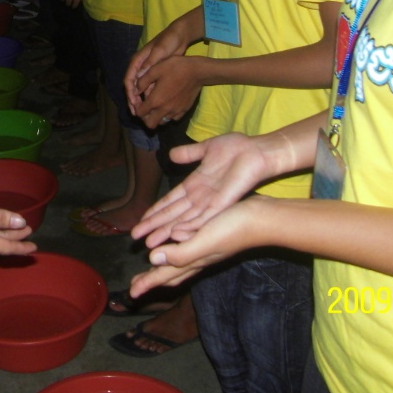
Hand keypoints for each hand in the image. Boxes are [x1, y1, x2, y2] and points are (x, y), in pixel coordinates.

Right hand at [125, 24, 193, 109]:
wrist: (179, 36)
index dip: (130, 92)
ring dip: (141, 101)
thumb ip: (150, 64)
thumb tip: (139, 78)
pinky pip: (149, 88)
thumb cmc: (168, 41)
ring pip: (140, 89)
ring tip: (143, 114)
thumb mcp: (159, 52)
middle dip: (133, 100)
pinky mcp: (155, 74)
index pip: (129, 79)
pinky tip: (153, 106)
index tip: (134, 103)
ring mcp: (147, 71)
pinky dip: (149, 97)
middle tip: (136, 113)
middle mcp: (140, 67)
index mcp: (137, 61)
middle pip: (132, 87)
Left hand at [129, 198, 260, 298]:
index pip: (165, 275)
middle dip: (153, 279)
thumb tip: (153, 259)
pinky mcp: (212, 236)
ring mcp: (207, 248)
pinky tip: (177, 241)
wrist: (262, 219)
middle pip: (171, 272)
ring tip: (152, 267)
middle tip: (136, 286)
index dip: (148, 283)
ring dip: (163, 265)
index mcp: (194, 260)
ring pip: (179, 261)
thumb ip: (181, 253)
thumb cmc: (234, 229)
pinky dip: (176, 248)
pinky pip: (188, 247)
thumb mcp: (204, 241)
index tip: (131, 294)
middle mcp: (199, 257)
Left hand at [130, 55, 204, 127]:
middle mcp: (165, 109)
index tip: (139, 100)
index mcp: (155, 100)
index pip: (140, 113)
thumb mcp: (155, 69)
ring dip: (157, 116)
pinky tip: (168, 104)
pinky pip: (173, 118)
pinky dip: (168, 114)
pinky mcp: (184, 111)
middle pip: (150, 124)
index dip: (136, 108)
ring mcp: (175, 112)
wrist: (197, 72)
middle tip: (146, 107)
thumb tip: (135, 90)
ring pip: (161, 122)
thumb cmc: (175, 68)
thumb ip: (142, 81)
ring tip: (157, 105)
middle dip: (145, 117)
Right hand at [130, 133, 267, 246]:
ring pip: (184, 220)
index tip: (141, 220)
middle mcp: (200, 197)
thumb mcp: (205, 149)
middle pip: (173, 215)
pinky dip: (190, 226)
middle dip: (154, 226)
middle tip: (136, 237)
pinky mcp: (223, 203)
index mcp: (195, 184)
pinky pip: (204, 217)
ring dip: (167, 231)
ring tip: (150, 243)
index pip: (170, 201)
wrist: (257, 150)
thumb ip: (188, 154)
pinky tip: (176, 234)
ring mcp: (211, 202)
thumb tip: (170, 154)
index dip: (155, 211)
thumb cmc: (236, 149)